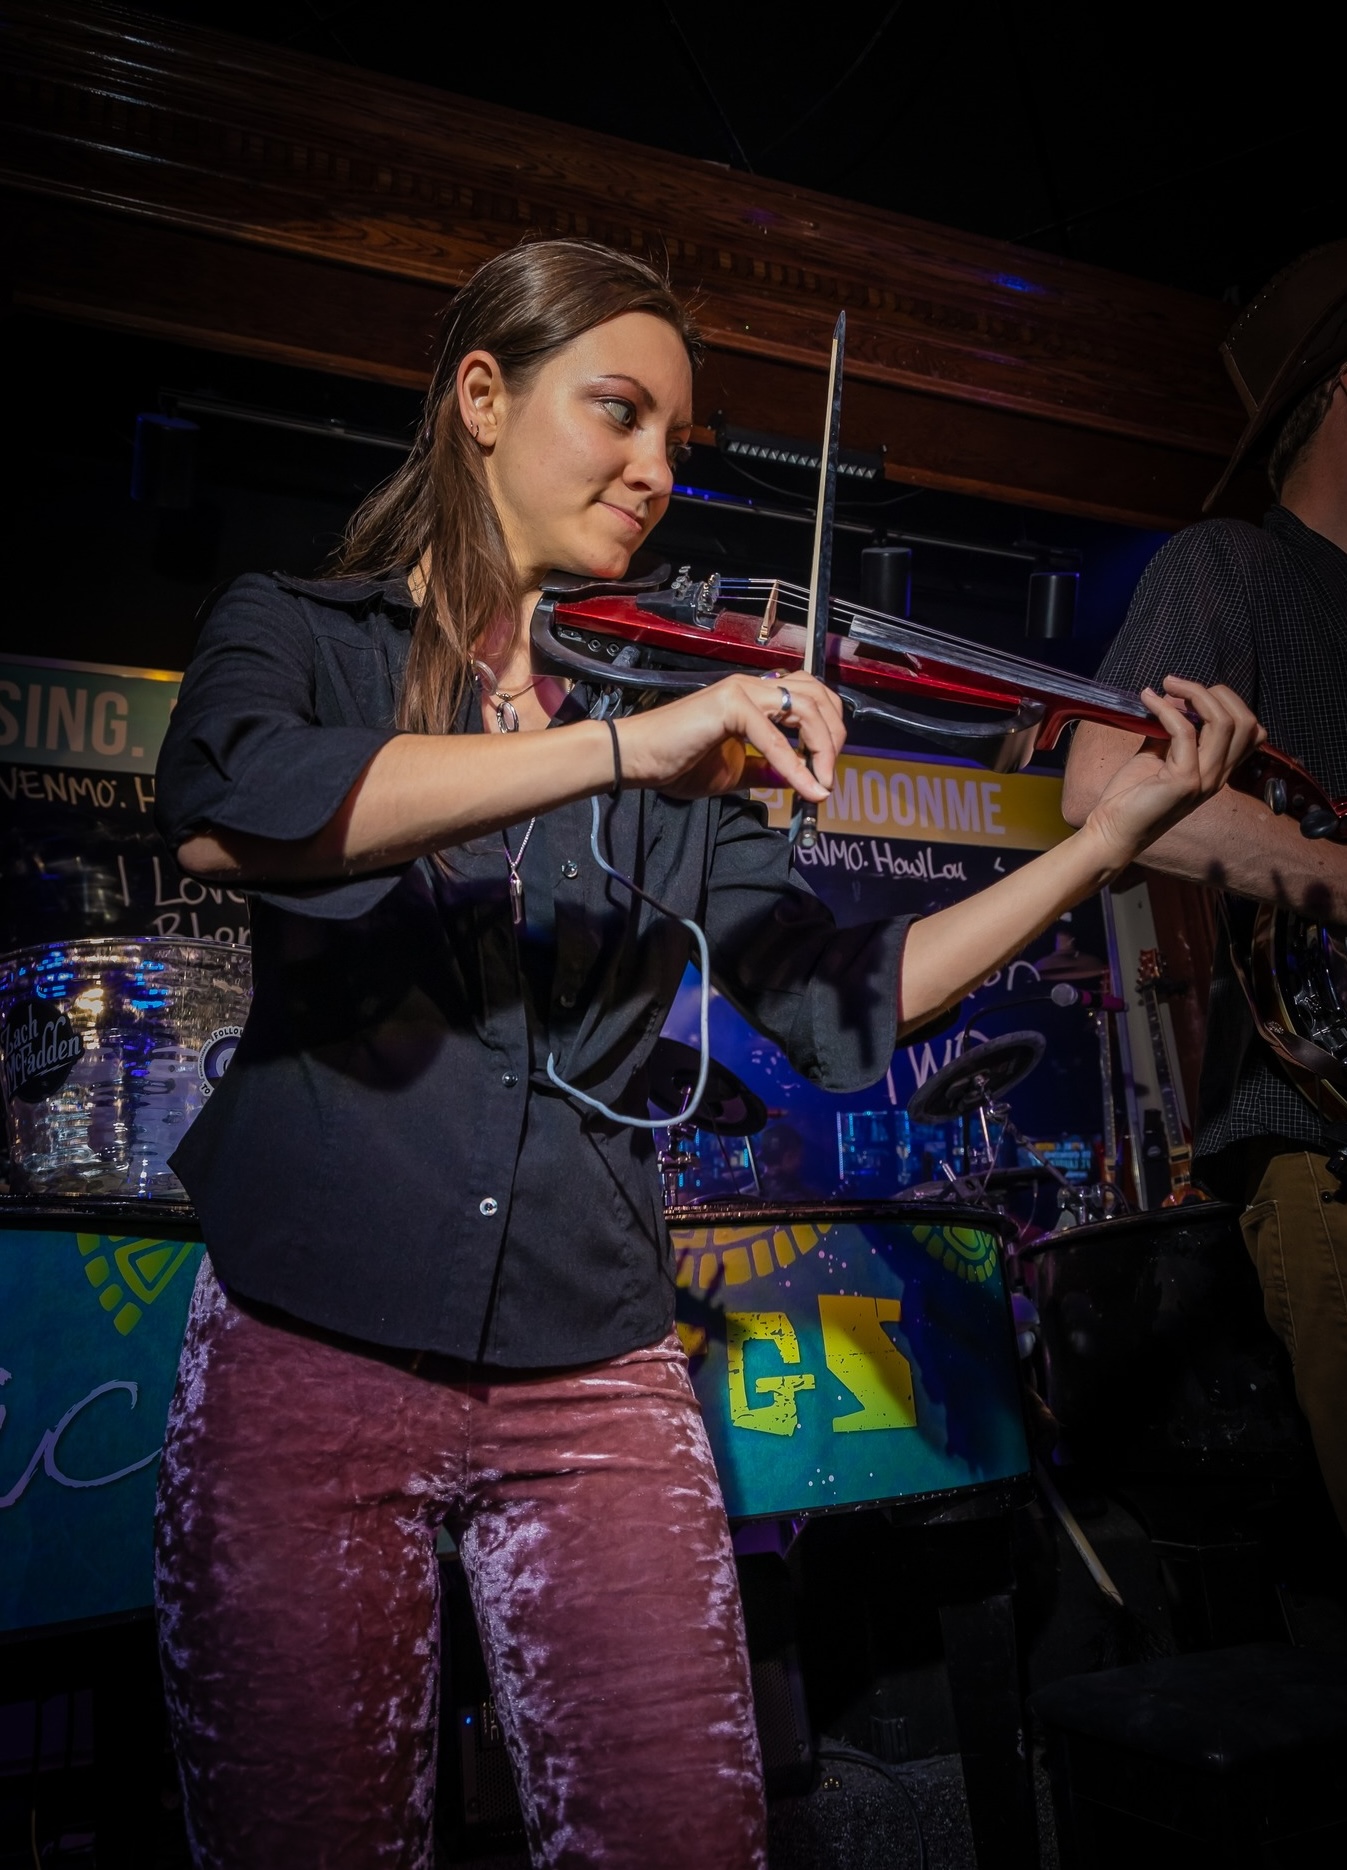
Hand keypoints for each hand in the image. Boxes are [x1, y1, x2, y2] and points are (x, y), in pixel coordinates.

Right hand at [616, 672, 846, 799]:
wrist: (635, 760)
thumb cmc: (675, 763)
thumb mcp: (735, 771)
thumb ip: (767, 770)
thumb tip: (799, 778)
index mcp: (754, 696)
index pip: (809, 698)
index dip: (828, 732)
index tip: (825, 770)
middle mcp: (752, 686)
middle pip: (817, 696)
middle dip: (834, 737)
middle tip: (829, 776)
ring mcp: (741, 691)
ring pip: (805, 707)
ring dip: (822, 747)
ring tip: (821, 782)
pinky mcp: (730, 705)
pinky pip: (774, 737)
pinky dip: (794, 765)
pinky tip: (803, 788)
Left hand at [1084, 677, 1264, 864]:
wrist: (1113, 829)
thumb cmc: (1132, 794)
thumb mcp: (1158, 754)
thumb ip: (1171, 729)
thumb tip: (1172, 696)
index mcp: (1219, 769)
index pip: (1251, 730)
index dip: (1228, 702)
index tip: (1191, 692)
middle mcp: (1219, 775)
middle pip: (1245, 721)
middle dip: (1216, 692)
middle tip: (1178, 684)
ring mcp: (1206, 780)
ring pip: (1223, 723)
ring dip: (1195, 693)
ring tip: (1167, 684)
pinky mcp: (1185, 781)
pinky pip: (1184, 731)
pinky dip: (1166, 709)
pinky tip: (1148, 699)